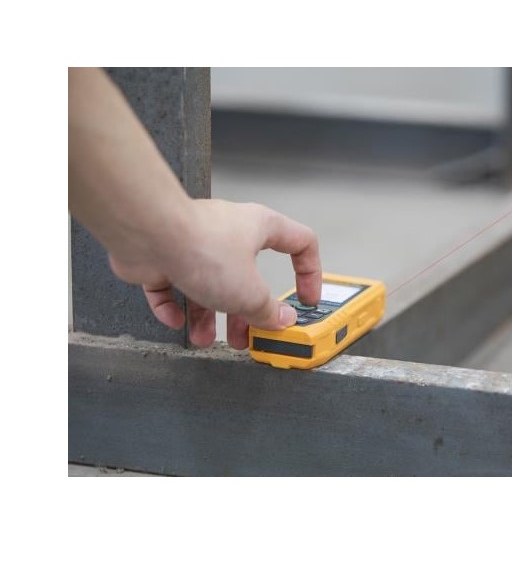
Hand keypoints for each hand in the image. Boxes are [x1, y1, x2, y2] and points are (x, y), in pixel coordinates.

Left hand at [109, 200, 321, 348]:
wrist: (147, 234)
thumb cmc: (201, 247)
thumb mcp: (249, 292)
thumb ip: (267, 310)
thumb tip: (280, 319)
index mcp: (260, 228)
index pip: (301, 243)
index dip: (310, 273)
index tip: (305, 300)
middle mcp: (230, 232)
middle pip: (248, 276)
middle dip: (246, 311)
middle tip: (248, 334)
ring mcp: (194, 242)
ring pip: (208, 284)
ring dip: (207, 315)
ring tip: (203, 337)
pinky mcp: (163, 254)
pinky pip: (172, 284)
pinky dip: (174, 305)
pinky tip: (175, 319)